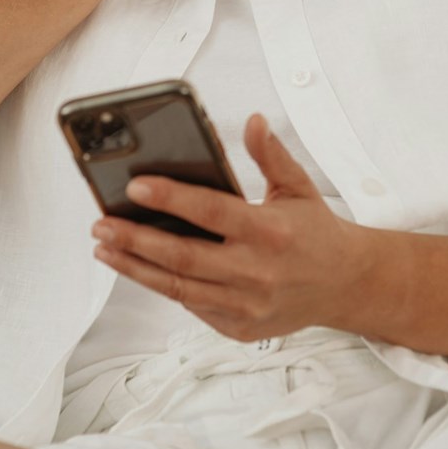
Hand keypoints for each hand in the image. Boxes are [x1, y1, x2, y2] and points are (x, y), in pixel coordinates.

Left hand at [90, 113, 367, 341]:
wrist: (345, 284)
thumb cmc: (316, 231)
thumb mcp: (297, 185)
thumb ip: (270, 153)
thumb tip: (253, 121)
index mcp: (270, 231)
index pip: (210, 212)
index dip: (170, 199)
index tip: (136, 187)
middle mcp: (256, 272)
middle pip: (183, 257)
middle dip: (135, 239)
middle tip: (102, 223)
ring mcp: (246, 305)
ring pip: (178, 288)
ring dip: (136, 268)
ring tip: (105, 246)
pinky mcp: (240, 327)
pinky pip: (192, 306)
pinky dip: (163, 286)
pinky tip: (139, 267)